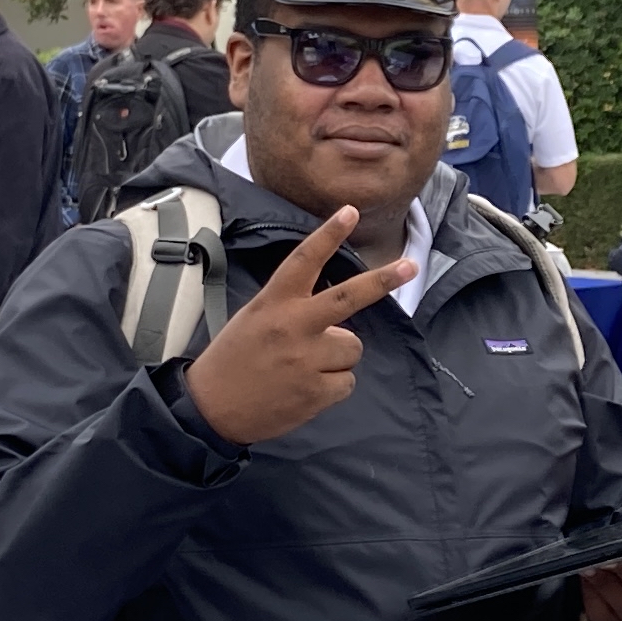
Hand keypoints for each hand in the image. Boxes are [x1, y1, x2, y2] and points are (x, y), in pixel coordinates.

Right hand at [182, 207, 412, 446]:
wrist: (211, 408)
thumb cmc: (234, 358)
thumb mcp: (255, 318)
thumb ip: (292, 307)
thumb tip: (335, 310)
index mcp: (274, 303)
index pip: (304, 261)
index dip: (329, 235)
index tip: (350, 212)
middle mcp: (293, 327)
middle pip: (347, 297)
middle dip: (383, 280)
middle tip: (411, 265)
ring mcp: (306, 360)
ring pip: (352, 347)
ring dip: (338, 357)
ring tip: (306, 368)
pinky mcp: (316, 392)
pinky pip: (347, 381)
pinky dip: (333, 386)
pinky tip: (306, 389)